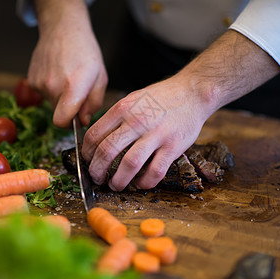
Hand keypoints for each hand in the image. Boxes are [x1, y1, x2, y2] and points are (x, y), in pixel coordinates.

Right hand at [28, 0, 106, 127]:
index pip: (62, 121)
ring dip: (60, 97)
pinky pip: (43, 94)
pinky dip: (51, 88)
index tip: (76, 120)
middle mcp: (54, 86)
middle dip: (69, 108)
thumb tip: (84, 121)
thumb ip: (94, 103)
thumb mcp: (101, 78)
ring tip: (67, 77)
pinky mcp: (32, 80)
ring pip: (51, 103)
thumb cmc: (85, 52)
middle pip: (59, 113)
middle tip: (77, 90)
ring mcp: (40, 83)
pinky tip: (57, 73)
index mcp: (74, 87)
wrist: (63, 29)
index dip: (69, 125)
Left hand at [82, 30, 279, 190]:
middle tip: (97, 178)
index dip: (87, 152)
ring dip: (118, 180)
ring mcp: (156, 134)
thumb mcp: (133, 99)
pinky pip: (155, 171)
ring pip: (129, 164)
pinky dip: (144, 182)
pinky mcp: (173, 146)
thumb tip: (98, 139)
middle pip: (107, 151)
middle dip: (97, 170)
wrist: (193, 92)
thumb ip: (117, 117)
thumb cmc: (161, 97)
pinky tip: (140, 183)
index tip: (87, 160)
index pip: (95, 134)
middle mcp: (137, 121)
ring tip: (115, 185)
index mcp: (123, 108)